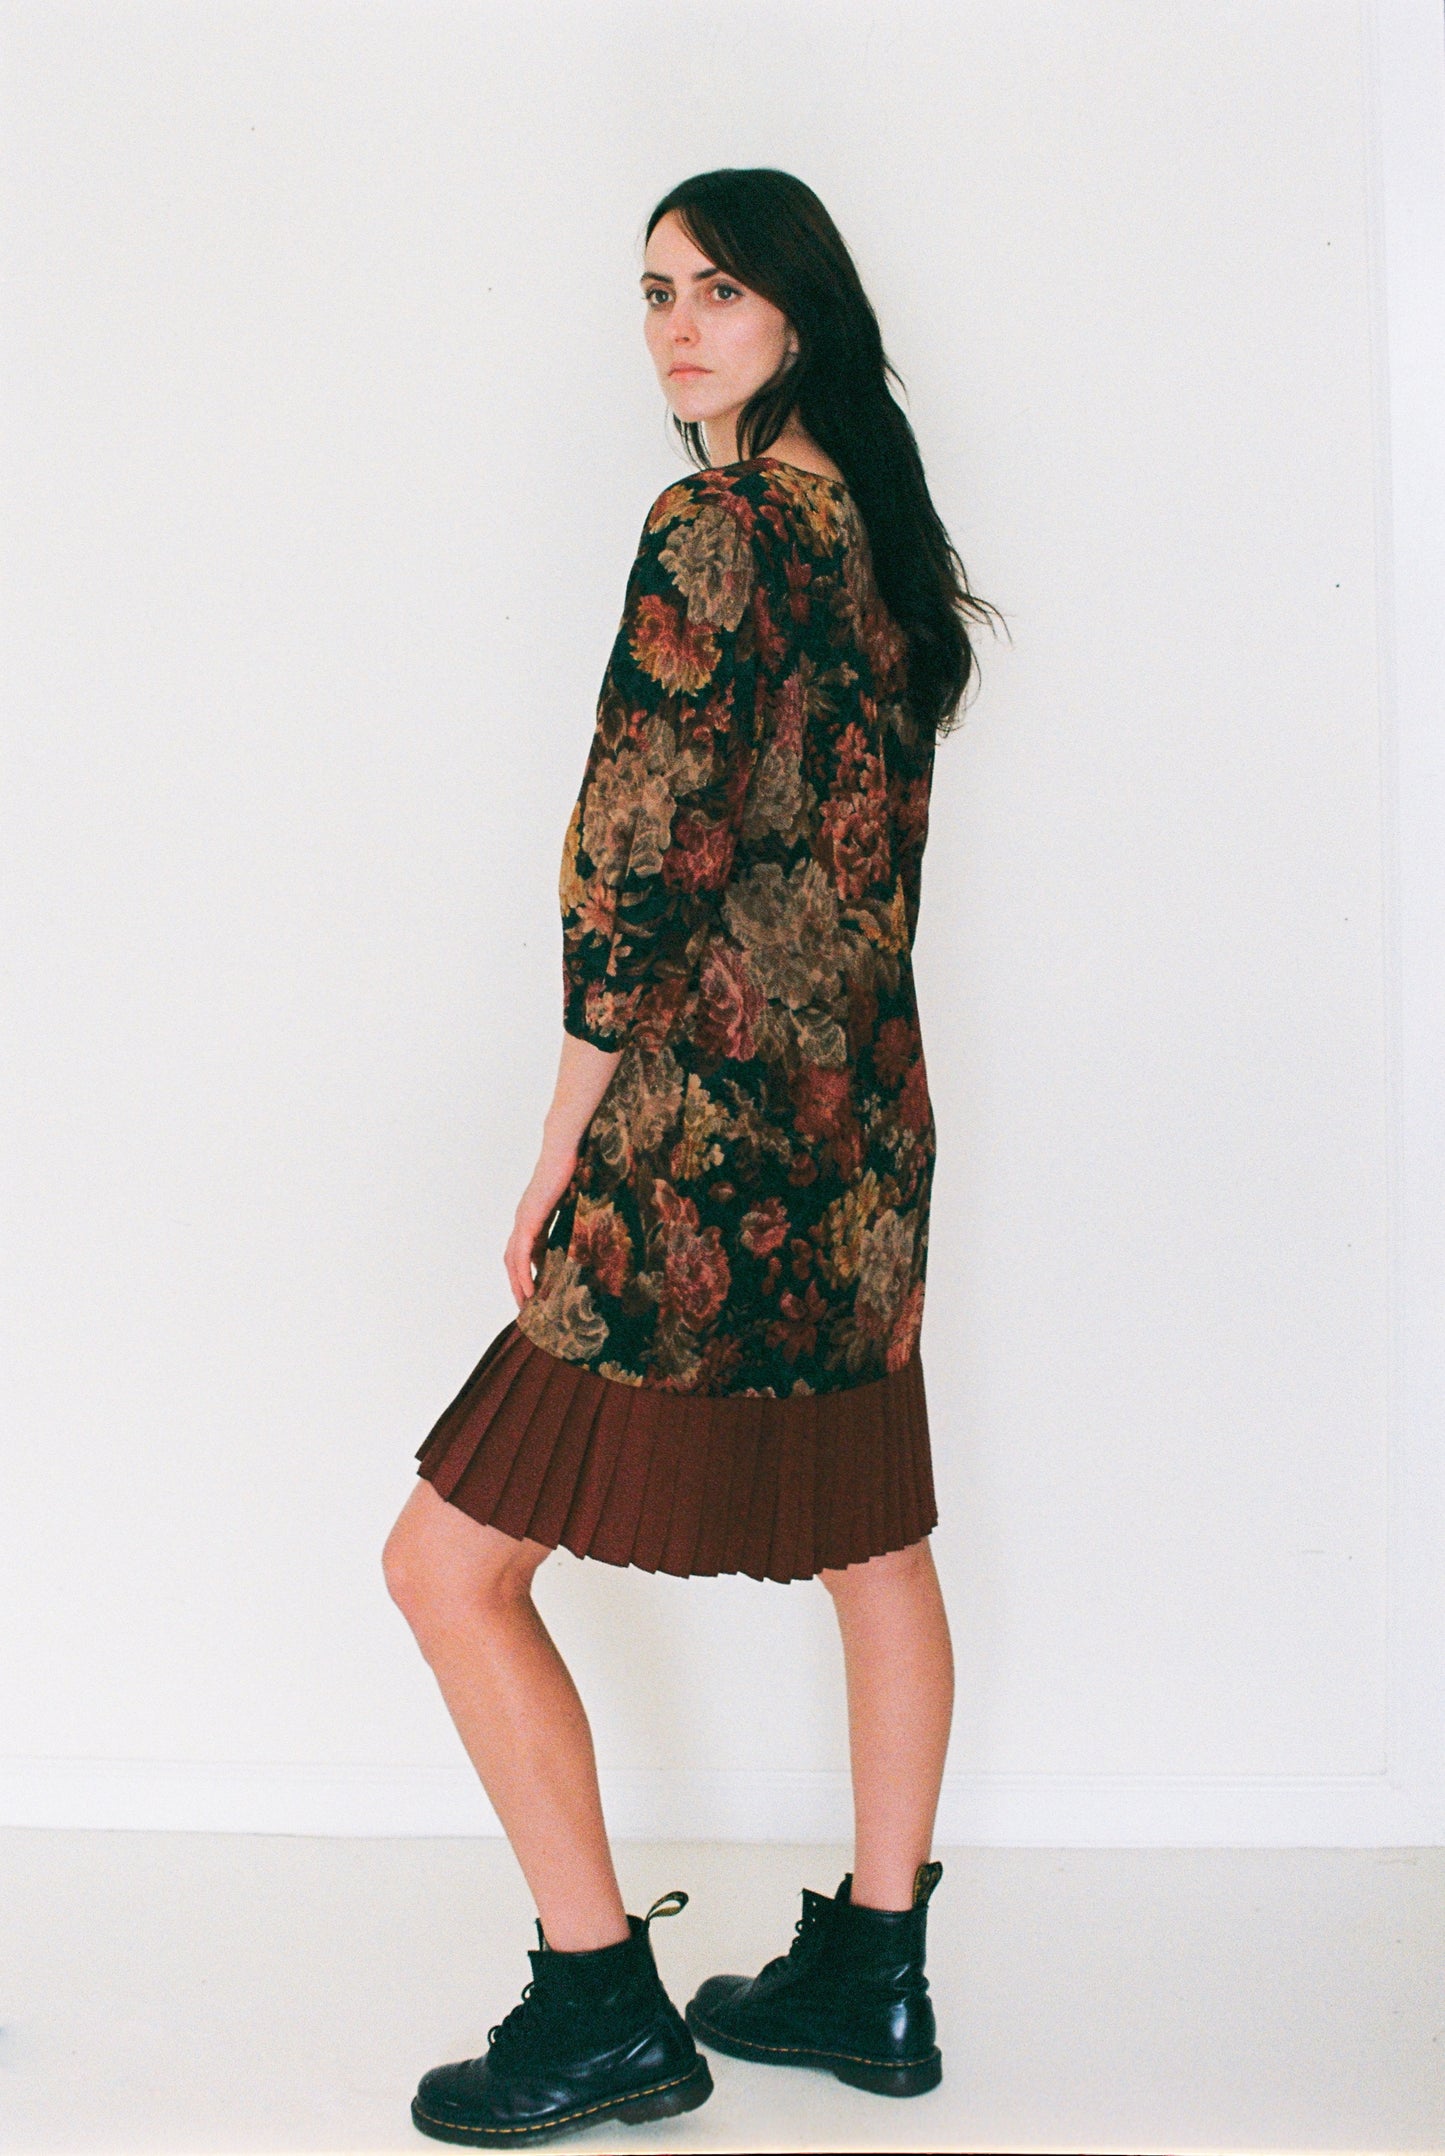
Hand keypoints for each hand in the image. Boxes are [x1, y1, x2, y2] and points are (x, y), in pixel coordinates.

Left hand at [504, 1142, 577, 1309]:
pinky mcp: (529, 1219)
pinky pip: (522, 1254)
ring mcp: (523, 1219)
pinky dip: (524, 1274)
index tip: (535, 1293)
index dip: (526, 1273)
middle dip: (517, 1284)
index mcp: (532, 1216)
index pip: (524, 1251)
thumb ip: (570, 1217)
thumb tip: (582, 1236)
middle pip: (512, 1260)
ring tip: (526, 1305)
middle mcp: (522, 1220)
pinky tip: (530, 1290)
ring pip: (513, 1260)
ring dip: (517, 1285)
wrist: (564, 1149)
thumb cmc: (571, 1168)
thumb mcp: (572, 1200)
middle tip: (526, 1307)